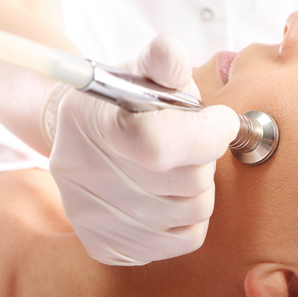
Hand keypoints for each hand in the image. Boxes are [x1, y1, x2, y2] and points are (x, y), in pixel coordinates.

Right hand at [44, 35, 238, 264]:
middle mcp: (84, 174)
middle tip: (192, 142)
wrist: (77, 136)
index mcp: (93, 122)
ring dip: (200, 188)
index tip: (220, 121)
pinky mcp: (106, 245)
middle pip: (187, 182)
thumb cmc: (124, 100)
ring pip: (193, 214)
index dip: (207, 134)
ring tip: (180, 168)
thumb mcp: (142, 70)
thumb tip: (170, 50)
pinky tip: (173, 195)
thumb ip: (163, 59)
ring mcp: (93, 216)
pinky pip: (182, 241)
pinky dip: (190, 219)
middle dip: (204, 158)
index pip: (159, 144)